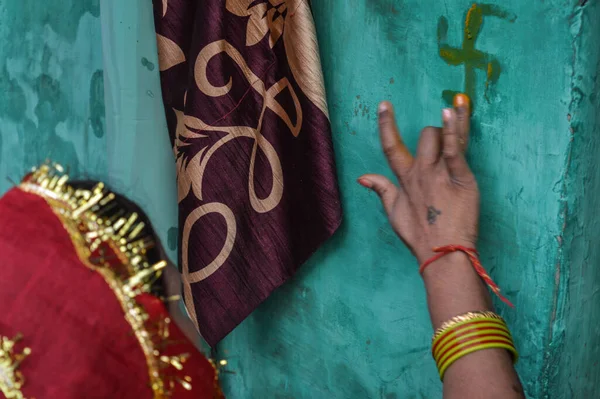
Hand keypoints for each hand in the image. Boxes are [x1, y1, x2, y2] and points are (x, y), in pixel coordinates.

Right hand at [358, 94, 478, 264]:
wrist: (442, 253)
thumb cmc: (419, 236)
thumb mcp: (394, 213)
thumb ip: (381, 190)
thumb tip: (362, 177)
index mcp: (405, 179)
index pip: (391, 146)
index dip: (386, 124)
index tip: (385, 105)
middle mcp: (421, 172)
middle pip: (425, 136)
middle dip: (433, 134)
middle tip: (444, 147)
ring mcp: (441, 174)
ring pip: (441, 137)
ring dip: (449, 128)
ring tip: (456, 113)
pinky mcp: (462, 178)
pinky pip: (456, 150)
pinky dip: (456, 130)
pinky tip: (457, 111)